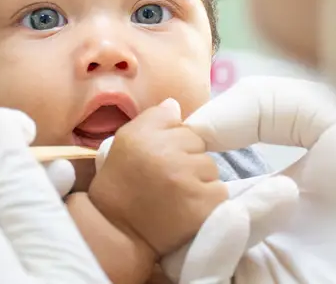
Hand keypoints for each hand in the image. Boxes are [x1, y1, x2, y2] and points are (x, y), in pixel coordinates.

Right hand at [88, 98, 226, 255]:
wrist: (116, 231)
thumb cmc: (120, 183)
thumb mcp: (127, 140)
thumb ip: (153, 118)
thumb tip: (176, 104)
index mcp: (148, 136)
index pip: (186, 129)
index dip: (177, 145)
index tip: (162, 161)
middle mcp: (169, 156)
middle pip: (201, 149)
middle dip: (190, 162)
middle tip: (169, 180)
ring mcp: (188, 183)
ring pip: (211, 171)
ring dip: (201, 181)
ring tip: (178, 196)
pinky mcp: (203, 208)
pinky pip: (219, 193)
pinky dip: (209, 201)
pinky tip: (188, 209)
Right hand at [164, 77, 335, 283]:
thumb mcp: (320, 111)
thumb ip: (253, 104)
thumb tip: (190, 126)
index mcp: (253, 198)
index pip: (182, 188)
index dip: (168, 159)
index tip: (168, 128)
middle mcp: (248, 241)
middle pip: (170, 223)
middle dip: (169, 187)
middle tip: (183, 156)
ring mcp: (256, 273)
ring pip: (182, 256)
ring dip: (205, 216)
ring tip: (263, 188)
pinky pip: (209, 281)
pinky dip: (215, 246)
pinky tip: (257, 211)